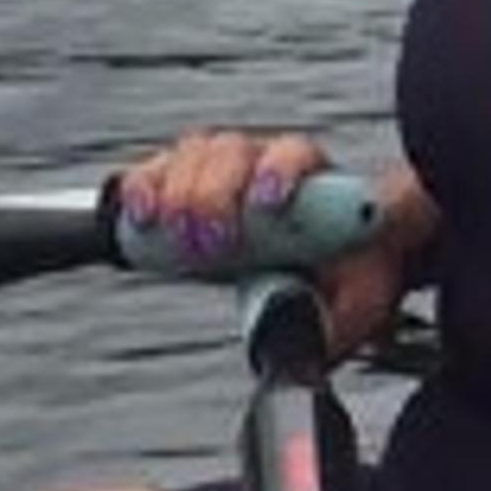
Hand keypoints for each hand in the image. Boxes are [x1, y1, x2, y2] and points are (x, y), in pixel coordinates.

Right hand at [116, 131, 414, 356]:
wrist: (317, 271)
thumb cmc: (341, 280)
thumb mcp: (349, 306)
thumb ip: (333, 320)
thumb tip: (310, 337)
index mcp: (315, 182)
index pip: (297, 158)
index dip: (281, 174)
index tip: (269, 205)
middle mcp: (265, 163)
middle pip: (235, 154)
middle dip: (217, 196)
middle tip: (211, 244)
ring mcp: (221, 169)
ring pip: (194, 156)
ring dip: (179, 195)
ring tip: (175, 238)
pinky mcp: (179, 184)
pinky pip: (153, 173)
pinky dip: (141, 190)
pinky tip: (140, 218)